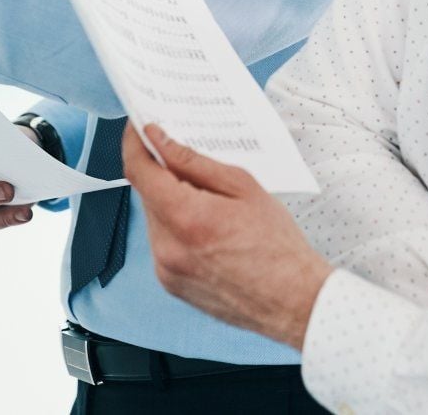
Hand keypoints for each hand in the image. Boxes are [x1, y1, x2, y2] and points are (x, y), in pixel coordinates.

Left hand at [123, 122, 332, 349]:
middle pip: (147, 194)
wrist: (292, 300)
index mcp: (185, 218)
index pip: (139, 171)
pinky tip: (207, 226)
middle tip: (183, 156)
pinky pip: (162, 242)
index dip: (135, 143)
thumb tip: (162, 142)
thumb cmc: (277, 246)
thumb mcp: (244, 187)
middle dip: (160, 172)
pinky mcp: (170, 284)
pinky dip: (176, 227)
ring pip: (154, 218)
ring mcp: (166, 270)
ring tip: (208, 198)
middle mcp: (167, 248)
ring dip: (170, 201)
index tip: (139, 127)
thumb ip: (195, 162)